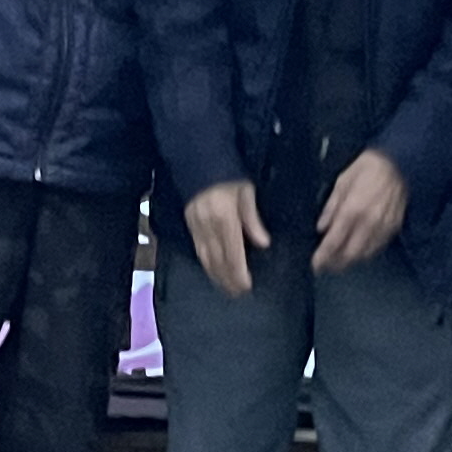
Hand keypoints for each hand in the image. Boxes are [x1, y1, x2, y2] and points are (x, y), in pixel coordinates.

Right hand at [185, 180, 270, 298]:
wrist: (198, 158)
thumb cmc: (228, 173)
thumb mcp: (246, 192)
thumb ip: (252, 220)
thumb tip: (263, 243)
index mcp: (224, 218)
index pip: (232, 253)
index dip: (238, 273)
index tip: (246, 286)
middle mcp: (207, 226)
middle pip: (217, 261)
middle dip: (227, 280)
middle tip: (238, 294)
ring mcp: (195, 226)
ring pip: (205, 258)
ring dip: (215, 276)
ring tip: (226, 288)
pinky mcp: (189, 224)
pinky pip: (197, 250)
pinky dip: (206, 264)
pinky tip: (213, 271)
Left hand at [314, 149, 409, 272]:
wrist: (399, 163)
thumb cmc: (367, 168)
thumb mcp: (342, 181)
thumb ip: (331, 206)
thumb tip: (322, 227)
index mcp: (352, 210)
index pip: (334, 242)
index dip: (323, 257)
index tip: (316, 265)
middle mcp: (368, 223)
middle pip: (349, 255)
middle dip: (336, 264)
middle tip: (326, 266)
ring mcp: (383, 227)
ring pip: (364, 255)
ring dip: (350, 261)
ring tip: (339, 261)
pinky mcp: (394, 228)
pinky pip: (377, 248)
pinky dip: (365, 253)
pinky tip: (358, 251)